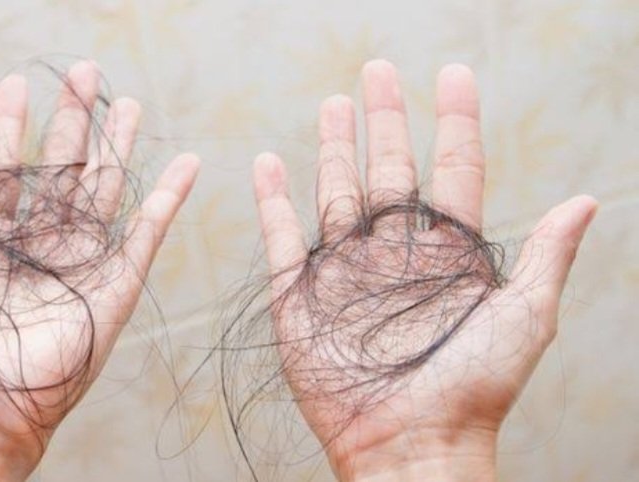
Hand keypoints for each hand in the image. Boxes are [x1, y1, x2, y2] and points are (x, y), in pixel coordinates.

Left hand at [0, 61, 199, 479]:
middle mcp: (34, 253)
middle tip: (84, 75)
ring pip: (102, 195)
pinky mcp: (111, 294)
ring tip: (127, 103)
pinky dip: (167, 203)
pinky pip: (145, 240)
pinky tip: (184, 166)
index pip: (3, 173)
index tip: (16, 86)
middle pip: (60, 174)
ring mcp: (75, 271)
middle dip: (72, 123)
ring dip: (116, 149)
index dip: (8, 128)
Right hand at [252, 60, 595, 481]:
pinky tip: (269, 164)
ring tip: (333, 106)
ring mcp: (346, 273)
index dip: (455, 121)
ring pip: (338, 194)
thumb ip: (548, 258)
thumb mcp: (524, 320)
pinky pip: (283, 238)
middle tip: (377, 72)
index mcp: (449, 254)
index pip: (453, 170)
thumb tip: (588, 200)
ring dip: (333, 149)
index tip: (453, 75)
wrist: (411, 446)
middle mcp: (396, 255)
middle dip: (385, 119)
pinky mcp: (302, 297)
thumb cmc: (473, 391)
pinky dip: (272, 202)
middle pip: (390, 170)